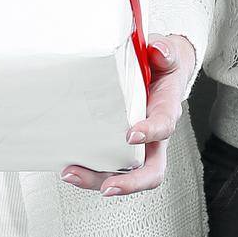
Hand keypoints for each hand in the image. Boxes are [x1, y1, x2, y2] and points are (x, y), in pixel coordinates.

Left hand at [62, 34, 195, 195]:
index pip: (164, 126)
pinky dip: (90, 170)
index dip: (150, 133)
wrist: (163, 70)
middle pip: (150, 170)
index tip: (131, 135)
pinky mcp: (120, 145)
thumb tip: (158, 50)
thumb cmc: (163, 65)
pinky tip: (69, 167)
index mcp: (167, 110)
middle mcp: (156, 136)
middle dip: (129, 182)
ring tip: (72, 174)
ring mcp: (139, 145)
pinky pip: (109, 164)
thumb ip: (166, 52)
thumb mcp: (168, 54)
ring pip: (125, 174)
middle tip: (107, 186)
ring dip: (99, 179)